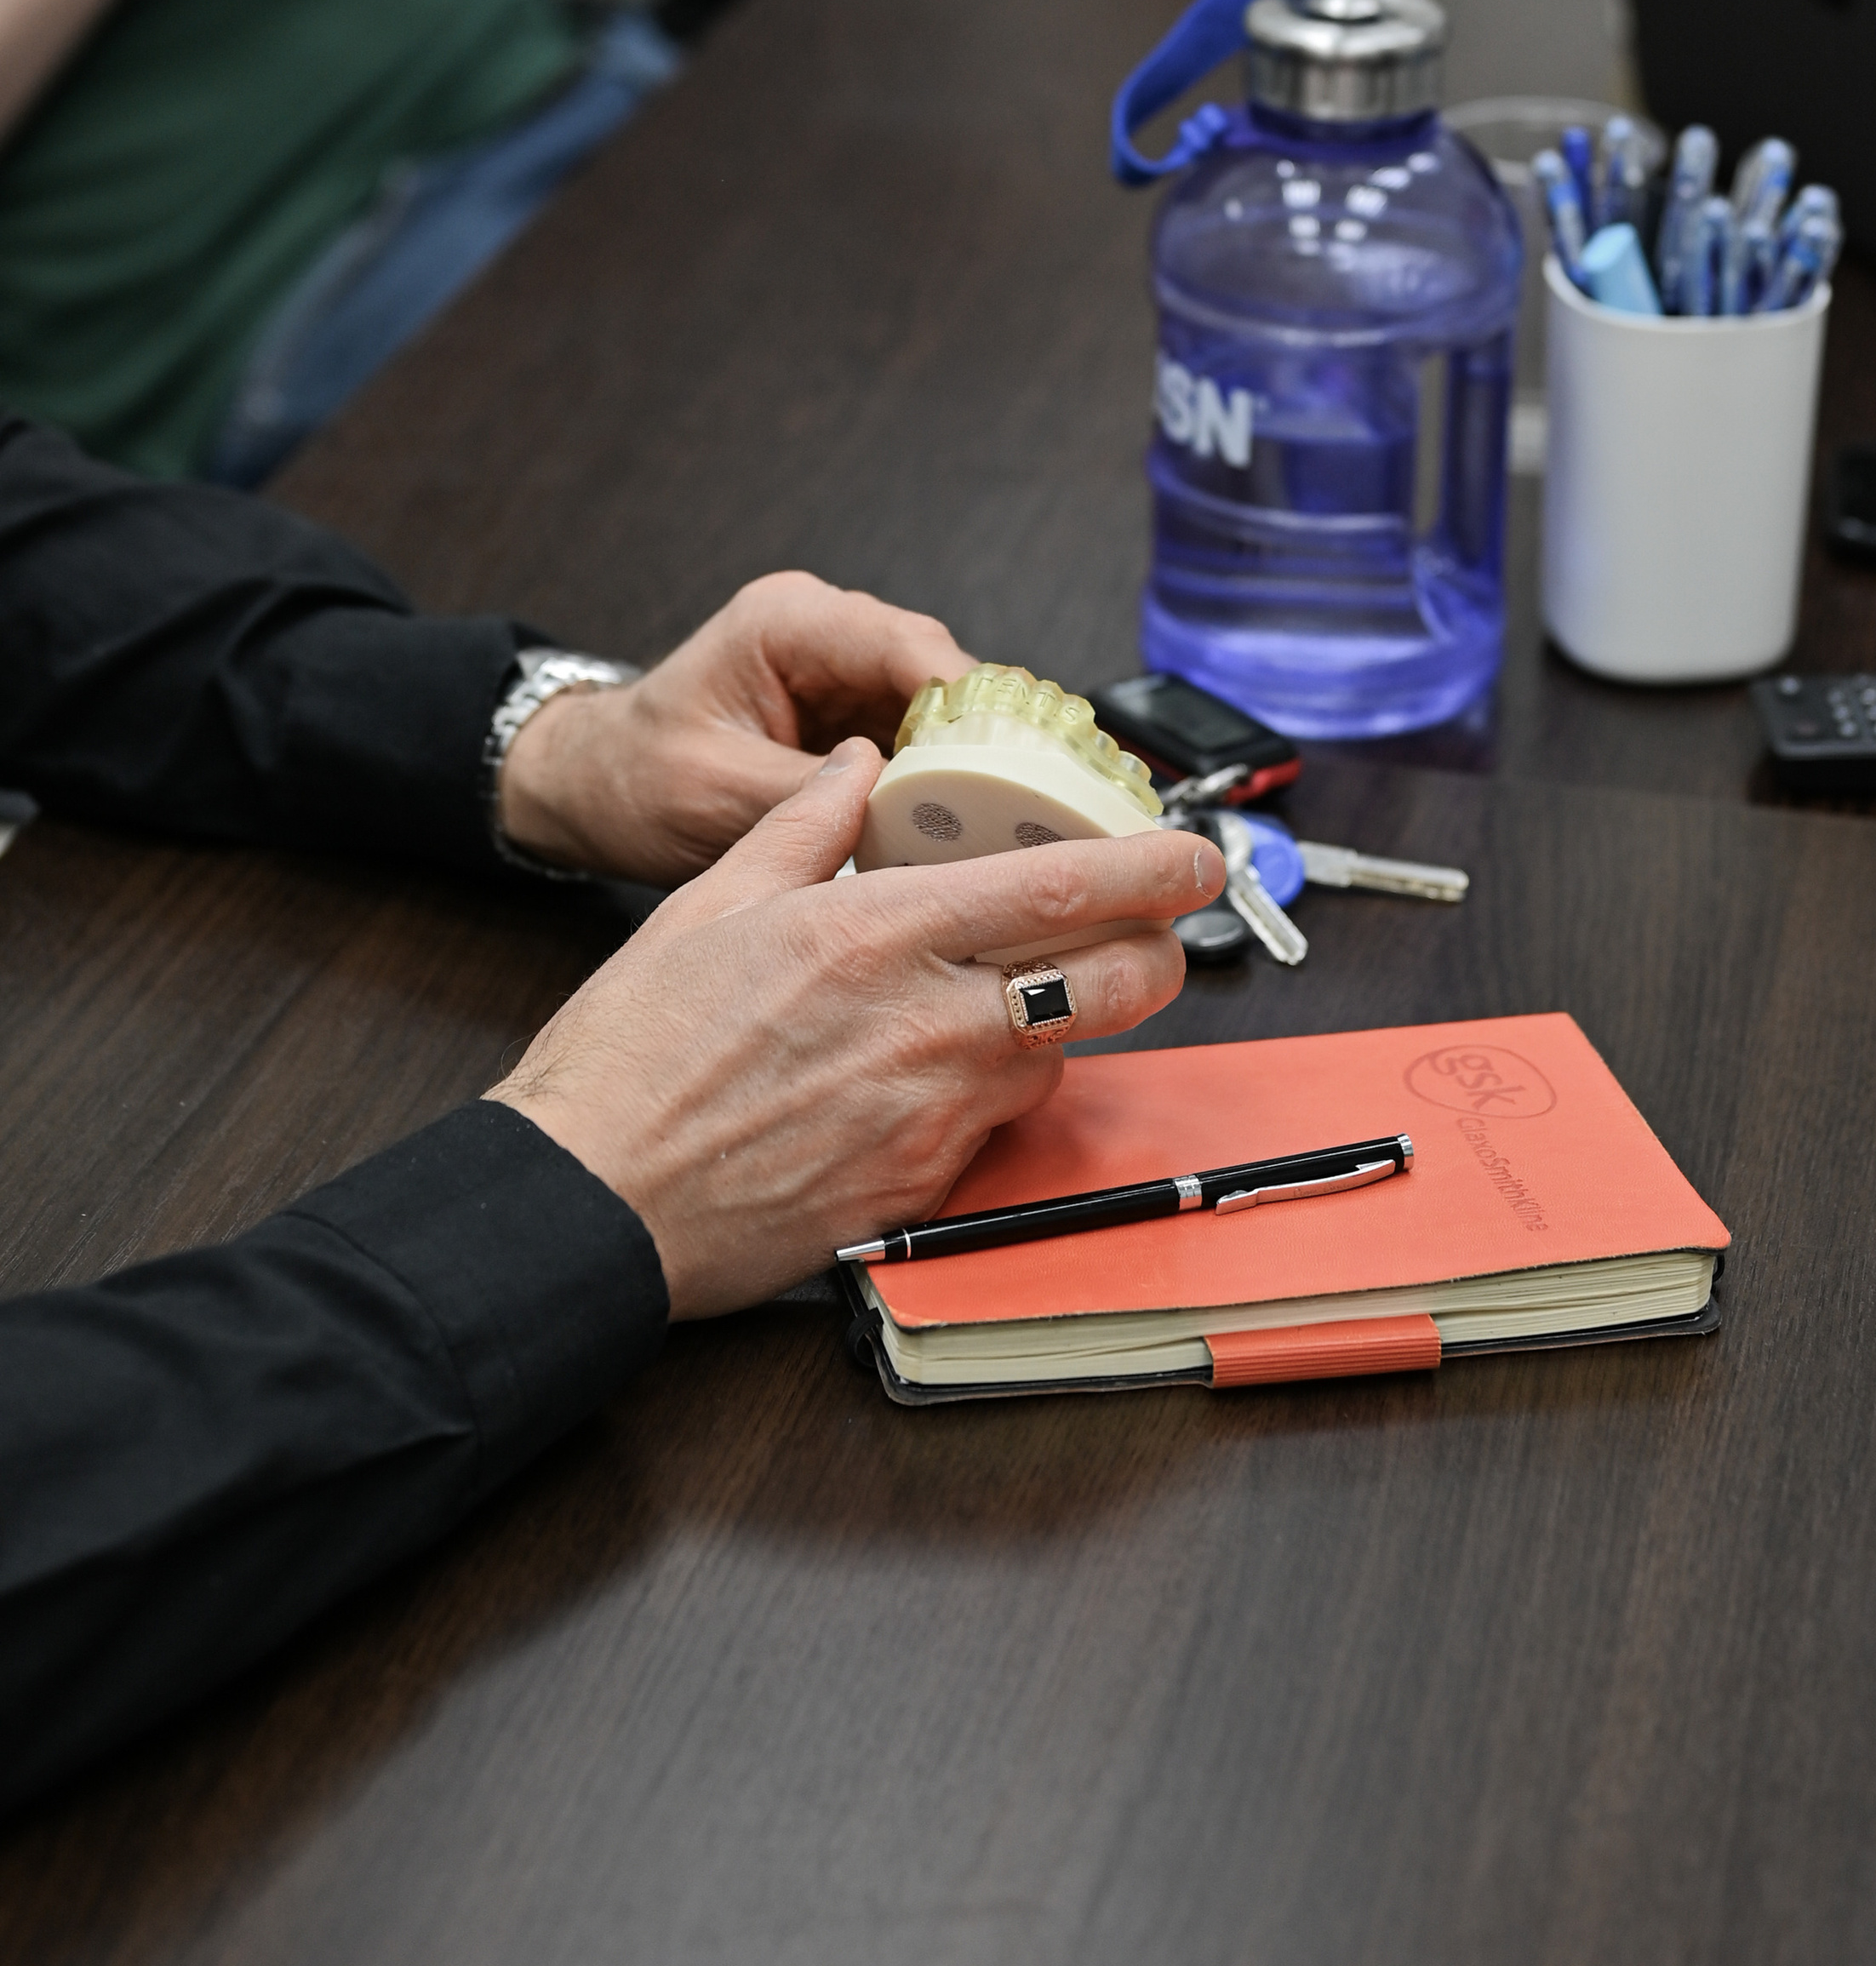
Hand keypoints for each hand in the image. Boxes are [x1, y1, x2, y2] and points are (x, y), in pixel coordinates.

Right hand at [489, 740, 1220, 1314]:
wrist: (590, 1199)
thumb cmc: (631, 1056)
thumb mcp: (709, 904)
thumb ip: (802, 826)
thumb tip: (856, 767)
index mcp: (875, 935)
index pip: (1058, 889)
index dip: (1149, 869)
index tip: (1194, 853)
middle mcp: (923, 1024)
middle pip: (1106, 985)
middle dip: (1157, 953)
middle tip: (1157, 933)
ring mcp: (931, 1115)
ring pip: (1057, 1056)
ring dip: (1064, 1023)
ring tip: (1021, 997)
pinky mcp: (920, 1188)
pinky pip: (994, 1128)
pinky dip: (991, 1094)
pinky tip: (941, 1076)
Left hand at [499, 572, 977, 881]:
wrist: (588, 785)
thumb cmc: (629, 778)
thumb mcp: (716, 794)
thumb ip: (811, 796)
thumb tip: (908, 816)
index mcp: (788, 622)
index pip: (908, 648)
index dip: (973, 704)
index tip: (1021, 761)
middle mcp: (825, 631)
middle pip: (939, 673)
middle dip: (986, 737)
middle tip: (1035, 803)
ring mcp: (841, 669)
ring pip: (939, 708)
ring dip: (969, 762)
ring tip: (1015, 821)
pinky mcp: (848, 712)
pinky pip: (916, 739)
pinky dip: (942, 781)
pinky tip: (968, 826)